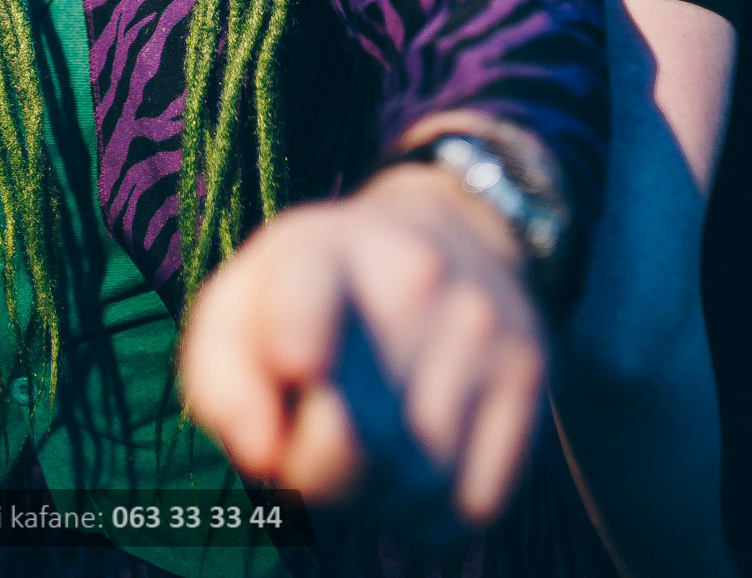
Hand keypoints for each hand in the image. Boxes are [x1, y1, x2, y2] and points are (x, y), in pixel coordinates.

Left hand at [179, 166, 543, 527]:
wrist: (446, 238)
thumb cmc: (316, 297)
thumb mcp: (247, 307)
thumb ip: (223, 381)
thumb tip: (263, 455)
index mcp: (321, 249)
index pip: (310, 284)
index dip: (298, 332)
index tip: (299, 366)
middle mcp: (412, 274)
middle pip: (358, 438)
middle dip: (321, 472)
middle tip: (315, 445)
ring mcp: (480, 322)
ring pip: (420, 481)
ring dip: (379, 498)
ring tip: (367, 449)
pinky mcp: (529, 370)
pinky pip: (474, 503)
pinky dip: (435, 512)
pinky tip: (418, 460)